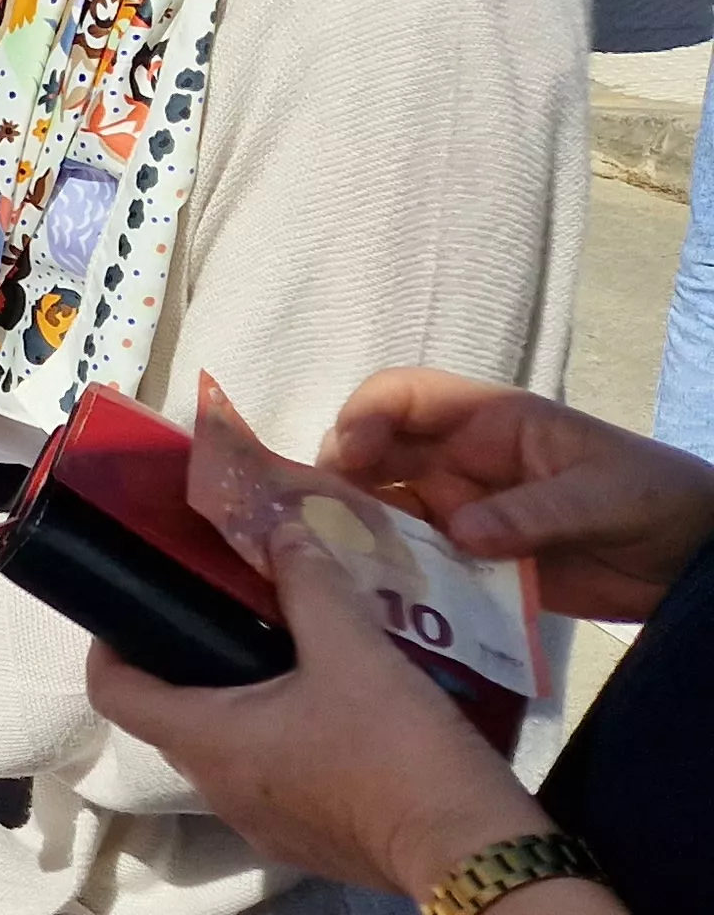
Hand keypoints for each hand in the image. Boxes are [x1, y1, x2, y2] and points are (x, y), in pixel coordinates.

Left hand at [87, 525, 552, 899]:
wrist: (470, 849)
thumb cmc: (396, 748)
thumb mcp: (353, 648)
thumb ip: (310, 583)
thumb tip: (281, 530)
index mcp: (206, 741)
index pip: (115, 692)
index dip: (109, 646)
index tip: (133, 606)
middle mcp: (218, 789)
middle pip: (171, 717)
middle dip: (187, 664)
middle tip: (223, 610)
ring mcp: (260, 823)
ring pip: (227, 751)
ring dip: (242, 703)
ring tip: (284, 650)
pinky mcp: (306, 840)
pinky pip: (273, 780)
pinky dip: (282, 741)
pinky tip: (329, 708)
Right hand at [324, 367, 713, 622]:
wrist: (692, 565)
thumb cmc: (654, 499)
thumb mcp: (602, 496)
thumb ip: (533, 512)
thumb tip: (457, 532)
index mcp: (490, 423)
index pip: (404, 397)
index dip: (365, 415)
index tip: (349, 456)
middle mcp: (460, 463)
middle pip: (375, 455)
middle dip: (340, 480)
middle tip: (320, 522)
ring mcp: (460, 514)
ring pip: (384, 512)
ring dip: (357, 533)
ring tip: (333, 565)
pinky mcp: (469, 565)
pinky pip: (414, 565)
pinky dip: (390, 579)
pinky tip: (373, 599)